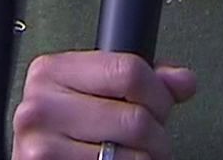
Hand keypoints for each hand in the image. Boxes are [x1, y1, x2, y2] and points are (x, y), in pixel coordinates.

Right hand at [11, 51, 198, 159]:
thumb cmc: (65, 132)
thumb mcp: (95, 93)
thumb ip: (140, 81)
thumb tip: (182, 81)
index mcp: (51, 71)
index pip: (129, 71)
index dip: (158, 94)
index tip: (159, 106)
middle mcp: (40, 106)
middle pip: (135, 118)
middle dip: (156, 135)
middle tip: (149, 141)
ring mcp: (42, 144)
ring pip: (131, 154)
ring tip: (132, 156)